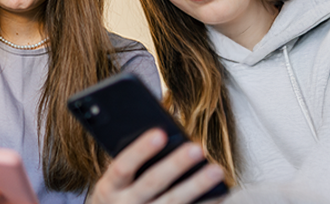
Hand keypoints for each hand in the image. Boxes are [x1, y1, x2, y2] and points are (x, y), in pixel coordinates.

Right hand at [87, 129, 226, 203]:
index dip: (140, 150)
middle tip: (196, 148)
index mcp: (109, 187)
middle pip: (152, 183)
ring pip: (173, 202)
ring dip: (196, 185)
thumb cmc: (120, 193)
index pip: (122, 167)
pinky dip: (204, 203)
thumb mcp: (116, 180)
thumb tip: (162, 134)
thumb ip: (132, 161)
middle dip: (175, 165)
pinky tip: (220, 192)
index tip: (160, 133)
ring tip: (216, 169)